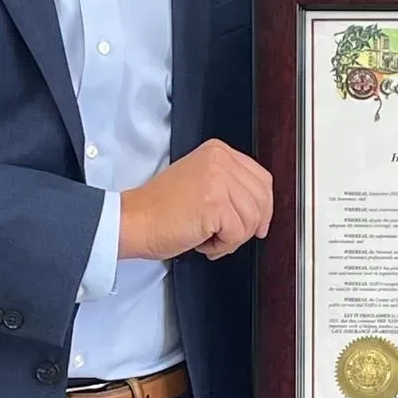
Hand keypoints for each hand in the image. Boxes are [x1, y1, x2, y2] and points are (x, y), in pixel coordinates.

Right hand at [119, 139, 271, 261]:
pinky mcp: (215, 203)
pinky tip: (202, 241)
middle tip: (225, 236)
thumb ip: (229, 186)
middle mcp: (220, 160)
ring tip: (207, 237)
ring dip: (232, 238)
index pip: (262, 179)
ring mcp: (218, 180)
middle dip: (248, 226)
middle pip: (262, 200)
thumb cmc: (160, 210)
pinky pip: (237, 234)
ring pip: (252, 219)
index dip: (264, 207)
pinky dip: (222, 246)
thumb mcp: (200, 182)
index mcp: (218, 151)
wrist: (134, 221)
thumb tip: (259, 208)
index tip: (258, 225)